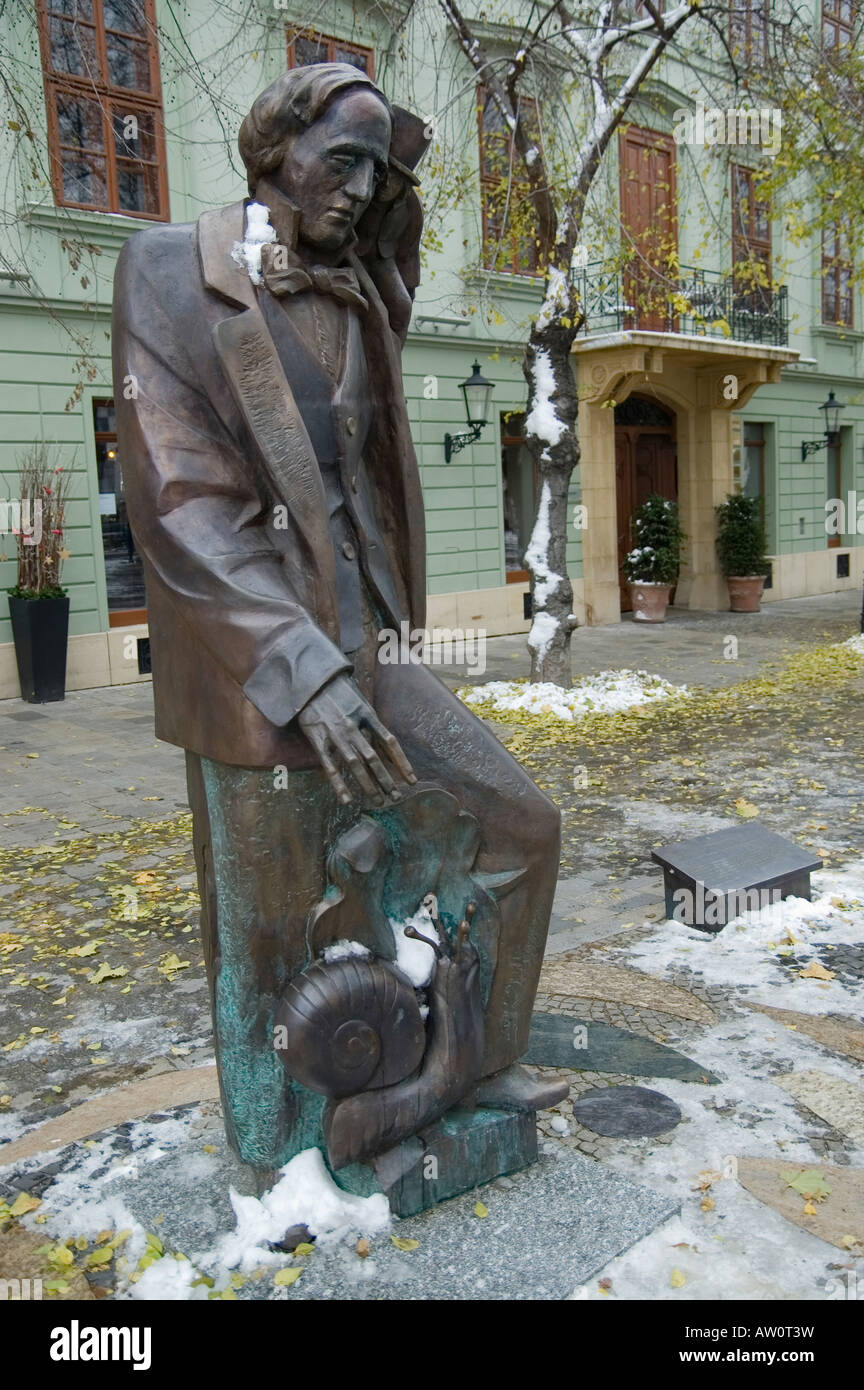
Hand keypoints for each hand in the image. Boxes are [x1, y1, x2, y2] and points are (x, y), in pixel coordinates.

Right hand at [298, 673, 415, 805]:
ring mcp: (335, 733)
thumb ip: (371, 722)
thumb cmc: (338, 691)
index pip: (390, 742)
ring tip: (378, 801)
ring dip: (368, 785)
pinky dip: (339, 784)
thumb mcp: (360, 700)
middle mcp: (353, 725)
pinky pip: (330, 766)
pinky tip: (347, 800)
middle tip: (395, 797)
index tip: (412, 780)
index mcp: (367, 713)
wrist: (310, 680)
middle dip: (386, 780)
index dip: (402, 763)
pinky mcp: (318, 739)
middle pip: (374, 758)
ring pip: (355, 764)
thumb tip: (386, 745)